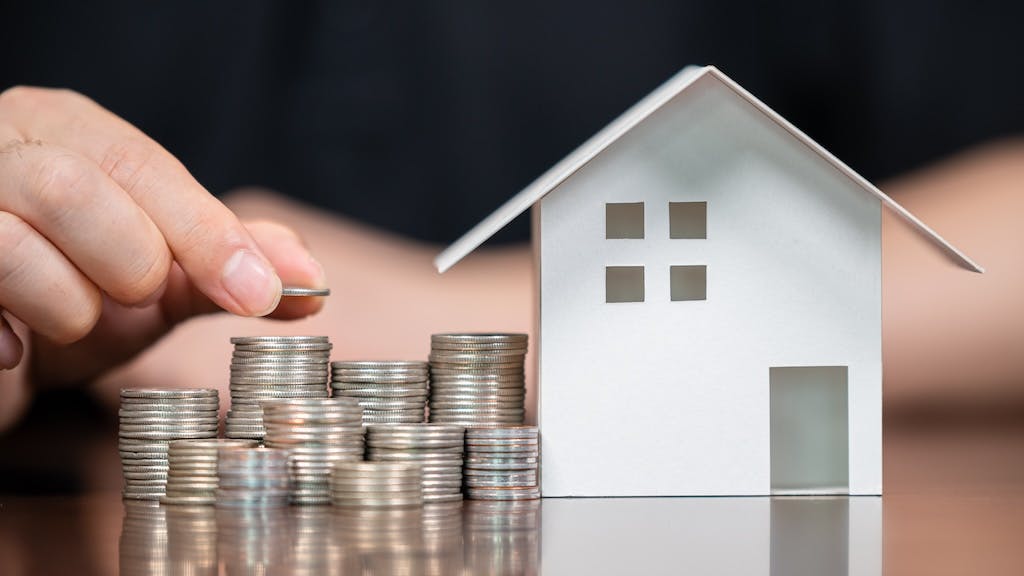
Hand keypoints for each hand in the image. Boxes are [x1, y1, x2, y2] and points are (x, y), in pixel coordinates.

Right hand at [0, 87, 325, 426]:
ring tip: (71, 321)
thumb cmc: (73, 293)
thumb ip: (224, 269)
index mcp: (67, 130)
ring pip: (11, 242)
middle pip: (76, 189)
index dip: (209, 235)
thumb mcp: (156, 279)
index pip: (146, 168)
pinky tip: (16, 347)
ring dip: (68, 307)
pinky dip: (6, 338)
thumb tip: (309, 279)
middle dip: (130, 264)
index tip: (261, 295)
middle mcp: (2, 146)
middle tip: (136, 298)